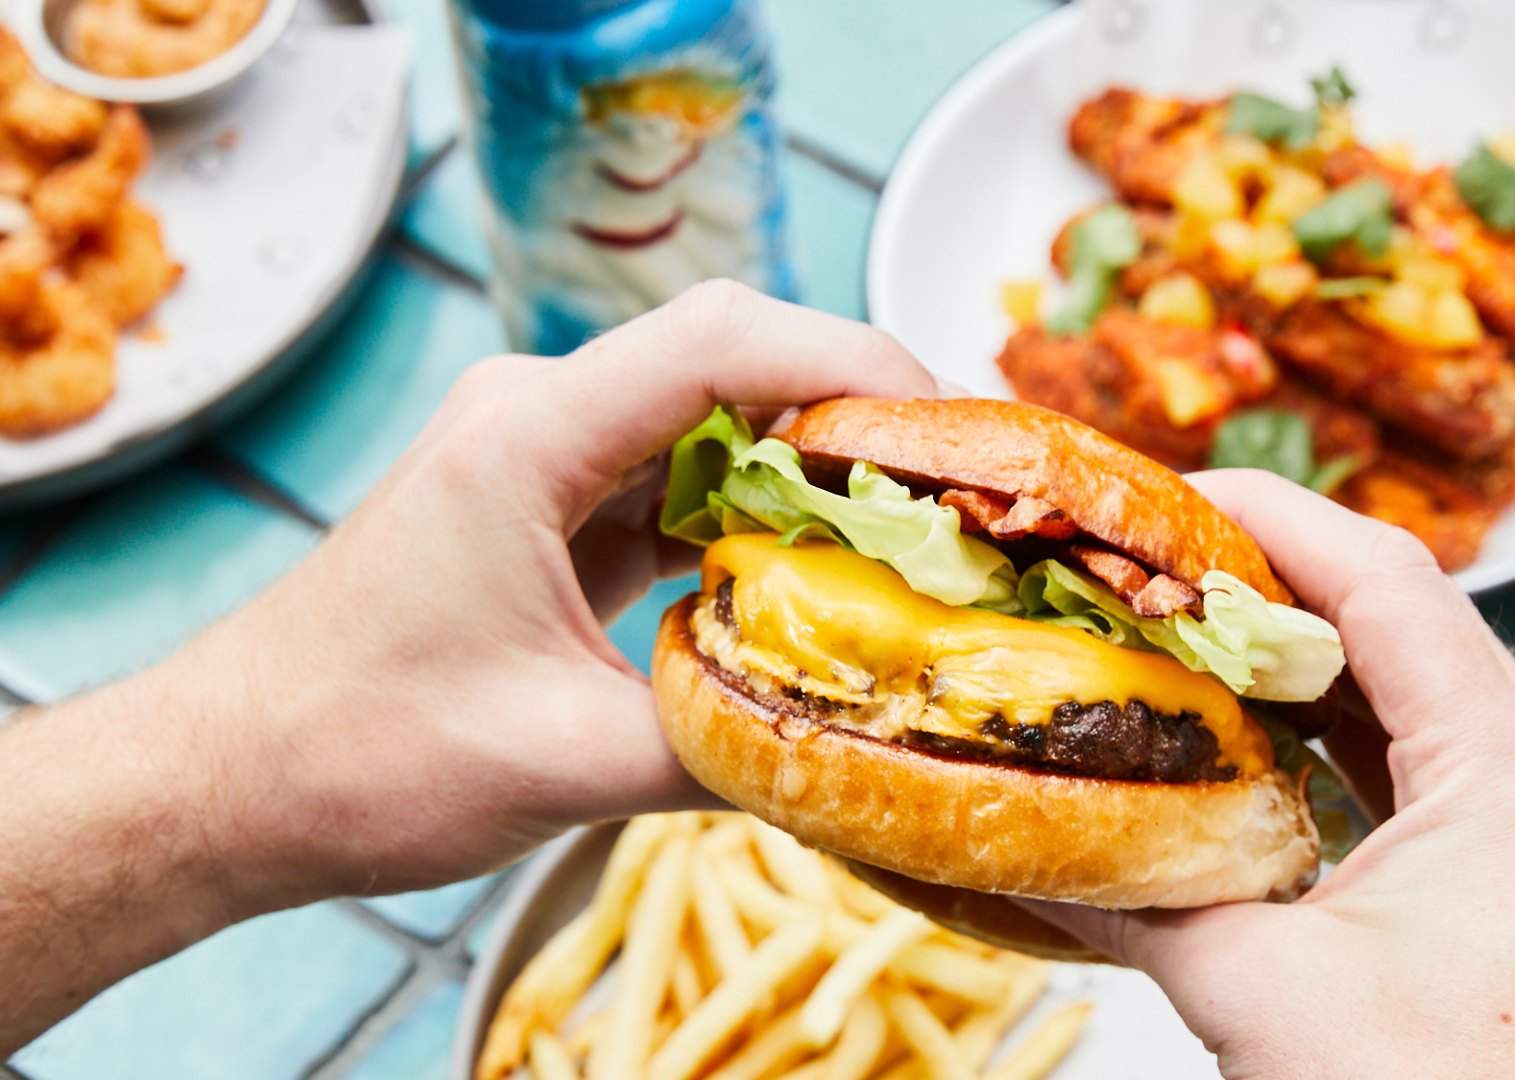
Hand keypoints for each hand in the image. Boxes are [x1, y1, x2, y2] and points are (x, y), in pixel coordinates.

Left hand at [173, 282, 943, 909]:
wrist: (224, 780)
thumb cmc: (355, 756)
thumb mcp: (562, 763)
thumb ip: (725, 749)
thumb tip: (863, 748)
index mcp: (527, 437)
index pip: (723, 342)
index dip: (851, 363)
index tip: (947, 428)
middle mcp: (534, 416)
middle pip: (729, 360)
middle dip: (850, 413)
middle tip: (953, 491)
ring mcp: (537, 457)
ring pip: (708, 422)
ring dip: (804, 470)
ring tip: (906, 535)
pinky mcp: (543, 508)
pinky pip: (672, 482)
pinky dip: (748, 518)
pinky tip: (810, 576)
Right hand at [1023, 469, 1514, 1078]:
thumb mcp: (1258, 993)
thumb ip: (1137, 898)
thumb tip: (1019, 845)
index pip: (1393, 583)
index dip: (1275, 520)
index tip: (1168, 499)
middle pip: (1410, 630)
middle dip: (1276, 588)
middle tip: (1154, 567)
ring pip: (1419, 706)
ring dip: (1304, 670)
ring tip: (1185, 641)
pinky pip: (1428, 782)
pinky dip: (1336, 751)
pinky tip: (1250, 752)